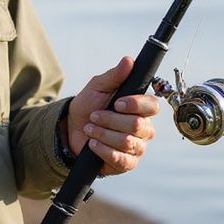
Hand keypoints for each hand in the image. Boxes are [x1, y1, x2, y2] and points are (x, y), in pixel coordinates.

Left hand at [63, 56, 159, 174]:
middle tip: (94, 116)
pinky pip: (121, 160)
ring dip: (103, 134)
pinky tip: (93, 144)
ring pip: (127, 142)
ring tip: (90, 128)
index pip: (152, 106)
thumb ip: (114, 75)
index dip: (135, 105)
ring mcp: (137, 147)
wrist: (72, 129)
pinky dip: (103, 150)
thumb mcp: (97, 87)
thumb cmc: (88, 105)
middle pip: (137, 126)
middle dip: (110, 120)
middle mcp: (144, 128)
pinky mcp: (127, 163)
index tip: (116, 103)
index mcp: (141, 108)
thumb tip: (129, 60)